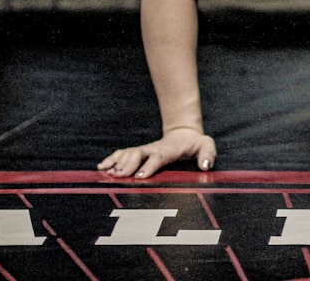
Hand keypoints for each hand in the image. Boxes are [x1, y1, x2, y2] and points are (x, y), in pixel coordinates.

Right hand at [97, 128, 216, 178]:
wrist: (184, 134)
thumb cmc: (196, 144)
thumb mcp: (206, 146)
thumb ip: (208, 155)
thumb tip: (205, 166)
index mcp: (170, 149)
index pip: (159, 157)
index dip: (149, 166)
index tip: (140, 176)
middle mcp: (154, 149)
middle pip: (139, 154)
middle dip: (128, 164)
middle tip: (119, 175)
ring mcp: (145, 150)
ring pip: (128, 153)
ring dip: (117, 162)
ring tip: (106, 172)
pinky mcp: (139, 152)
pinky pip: (123, 154)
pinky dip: (112, 159)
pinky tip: (102, 167)